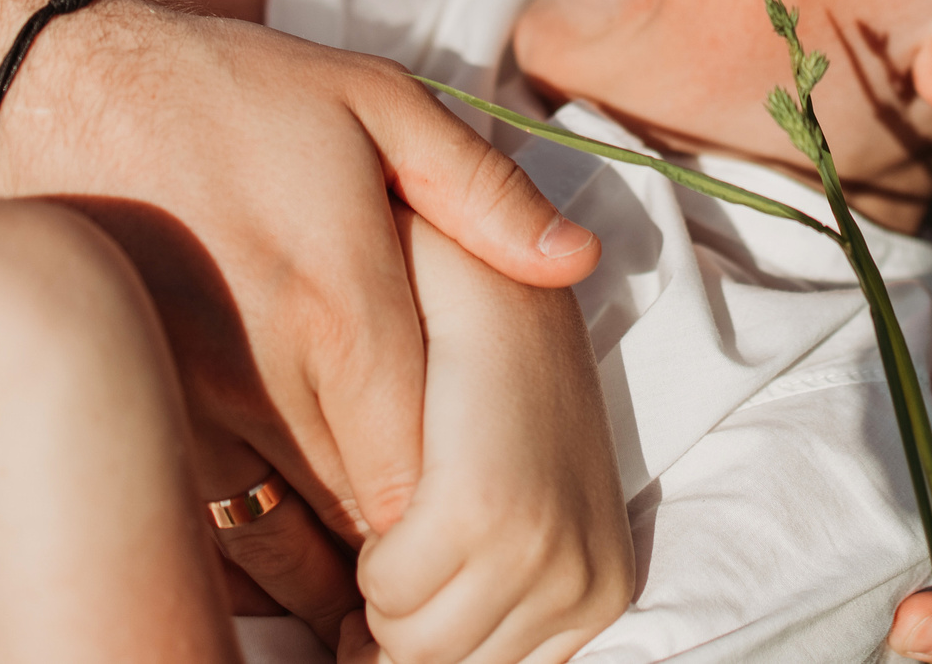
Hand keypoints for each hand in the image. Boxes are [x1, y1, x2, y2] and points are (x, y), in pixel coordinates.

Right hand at [3, 12, 600, 548]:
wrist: (51, 91)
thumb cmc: (229, 92)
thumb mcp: (376, 100)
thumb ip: (482, 189)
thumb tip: (576, 259)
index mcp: (344, 303)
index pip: (421, 472)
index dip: (458, 512)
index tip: (485, 514)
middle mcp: (266, 374)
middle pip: (357, 517)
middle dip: (408, 545)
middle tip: (451, 555)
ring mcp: (188, 406)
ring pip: (276, 535)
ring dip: (329, 557)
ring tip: (378, 570)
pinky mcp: (133, 413)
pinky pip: (202, 517)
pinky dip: (251, 542)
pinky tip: (289, 539)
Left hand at [330, 211, 630, 663]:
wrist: (531, 304)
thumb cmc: (433, 321)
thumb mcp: (375, 355)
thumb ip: (345, 448)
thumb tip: (323, 490)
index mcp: (477, 502)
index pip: (385, 601)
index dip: (365, 571)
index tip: (372, 531)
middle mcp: (543, 548)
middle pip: (425, 649)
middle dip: (392, 612)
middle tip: (388, 561)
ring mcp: (585, 574)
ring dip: (439, 629)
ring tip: (427, 568)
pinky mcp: (608, 587)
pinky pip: (529, 662)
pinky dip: (489, 637)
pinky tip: (471, 582)